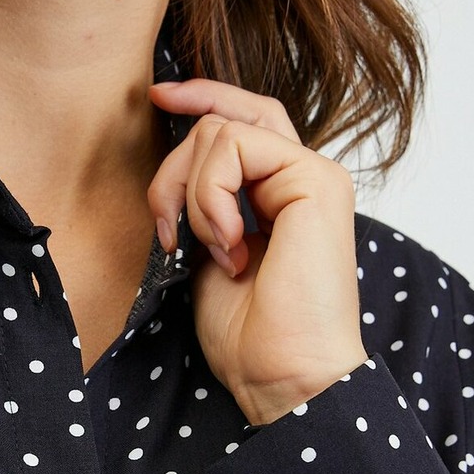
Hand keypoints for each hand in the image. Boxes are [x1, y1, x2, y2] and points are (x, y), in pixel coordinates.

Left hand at [148, 77, 368, 427]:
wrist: (283, 376)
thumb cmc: (250, 335)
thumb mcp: (206, 253)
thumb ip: (200, 203)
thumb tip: (171, 167)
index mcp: (281, 195)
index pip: (243, 120)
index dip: (201, 98)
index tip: (157, 97)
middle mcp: (302, 178)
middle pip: (224, 118)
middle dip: (173, 166)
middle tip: (168, 231)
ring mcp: (314, 175)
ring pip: (219, 131)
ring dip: (192, 194)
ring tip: (211, 250)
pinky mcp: (316, 179)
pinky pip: (235, 146)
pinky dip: (211, 196)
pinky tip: (229, 245)